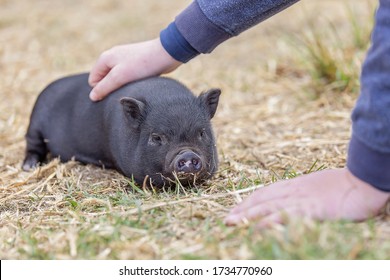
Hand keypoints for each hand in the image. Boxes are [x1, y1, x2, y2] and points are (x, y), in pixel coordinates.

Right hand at [89, 38, 181, 100]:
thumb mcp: (120, 77)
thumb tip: (92, 97)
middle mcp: (113, 57)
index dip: (102, 90)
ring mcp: (124, 60)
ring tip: (135, 86)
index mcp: (105, 58)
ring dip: (123, 86)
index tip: (116, 92)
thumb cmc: (142, 65)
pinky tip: (141, 83)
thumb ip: (104, 87)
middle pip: (104, 80)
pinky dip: (132, 83)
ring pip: (117, 80)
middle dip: (113, 88)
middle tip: (126, 90)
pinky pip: (127, 78)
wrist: (166, 54)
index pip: (93, 81)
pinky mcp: (136, 64)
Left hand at [225, 168, 388, 227]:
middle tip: (226, 218)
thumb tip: (292, 203)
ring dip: (246, 215)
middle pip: (261, 199)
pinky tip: (256, 228)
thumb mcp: (317, 188)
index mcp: (294, 184)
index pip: (265, 192)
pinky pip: (284, 216)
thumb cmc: (343, 185)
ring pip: (266, 206)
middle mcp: (292, 190)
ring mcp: (299, 199)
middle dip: (242, 209)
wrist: (362, 181)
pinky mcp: (308, 209)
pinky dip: (268, 222)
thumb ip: (302, 193)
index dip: (249, 201)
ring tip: (231, 222)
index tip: (237, 208)